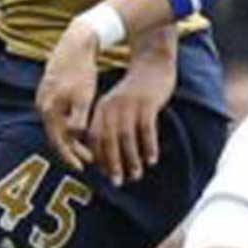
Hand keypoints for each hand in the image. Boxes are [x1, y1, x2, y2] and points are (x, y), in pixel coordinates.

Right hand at [37, 22, 101, 168]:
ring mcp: (43, 97)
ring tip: (87, 144)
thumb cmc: (82, 70)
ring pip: (56, 124)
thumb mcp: (84, 96)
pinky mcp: (48, 89)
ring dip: (70, 137)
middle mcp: (42, 105)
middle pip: (55, 135)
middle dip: (72, 149)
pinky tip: (80, 125)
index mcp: (49, 109)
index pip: (57, 142)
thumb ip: (78, 118)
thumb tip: (74, 137)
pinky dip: (68, 124)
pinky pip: (57, 114)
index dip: (70, 157)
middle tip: (90, 159)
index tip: (83, 168)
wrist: (75, 43)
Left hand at [87, 55, 172, 185]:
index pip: (95, 138)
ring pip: (127, 138)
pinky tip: (152, 160)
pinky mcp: (147, 103)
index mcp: (101, 109)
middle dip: (112, 164)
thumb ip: (110, 126)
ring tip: (136, 175)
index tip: (106, 175)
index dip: (99, 158)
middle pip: (108, 140)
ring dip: (131, 159)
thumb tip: (108, 158)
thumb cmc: (135, 93)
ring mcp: (129, 105)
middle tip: (118, 182)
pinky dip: (148, 146)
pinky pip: (147, 129)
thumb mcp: (116, 106)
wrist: (152, 65)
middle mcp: (112, 107)